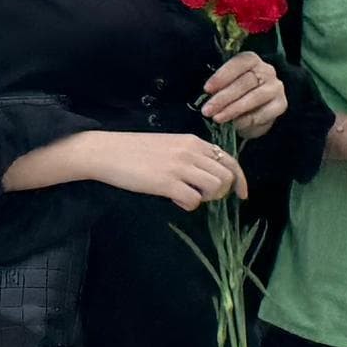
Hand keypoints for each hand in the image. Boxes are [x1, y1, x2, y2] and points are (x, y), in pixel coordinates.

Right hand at [73, 130, 245, 208]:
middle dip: (221, 192)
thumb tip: (207, 177)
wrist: (104, 151)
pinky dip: (189, 205)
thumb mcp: (170, 145)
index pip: (230, 160)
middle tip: (203, 196)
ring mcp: (180, 167)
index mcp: (194, 142)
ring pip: (216, 188)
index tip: (242, 195)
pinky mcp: (166, 182)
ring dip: (206, 198)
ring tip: (188, 196)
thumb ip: (191, 157)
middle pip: (227, 177)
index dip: (240, 180)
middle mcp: (191, 152)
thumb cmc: (134, 150)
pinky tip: (175, 200)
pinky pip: (194, 200)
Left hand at [199, 52, 286, 135]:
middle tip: (207, 110)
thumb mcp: (223, 87)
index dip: (222, 75)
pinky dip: (248, 120)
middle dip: (224, 97)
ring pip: (255, 97)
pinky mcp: (281, 105)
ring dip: (234, 109)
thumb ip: (217, 87)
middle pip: (246, 82)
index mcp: (251, 61)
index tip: (206, 89)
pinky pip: (264, 113)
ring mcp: (276, 88)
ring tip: (218, 118)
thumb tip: (204, 96)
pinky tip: (235, 125)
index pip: (239, 63)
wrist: (253, 112)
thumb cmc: (233, 95)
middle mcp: (266, 71)